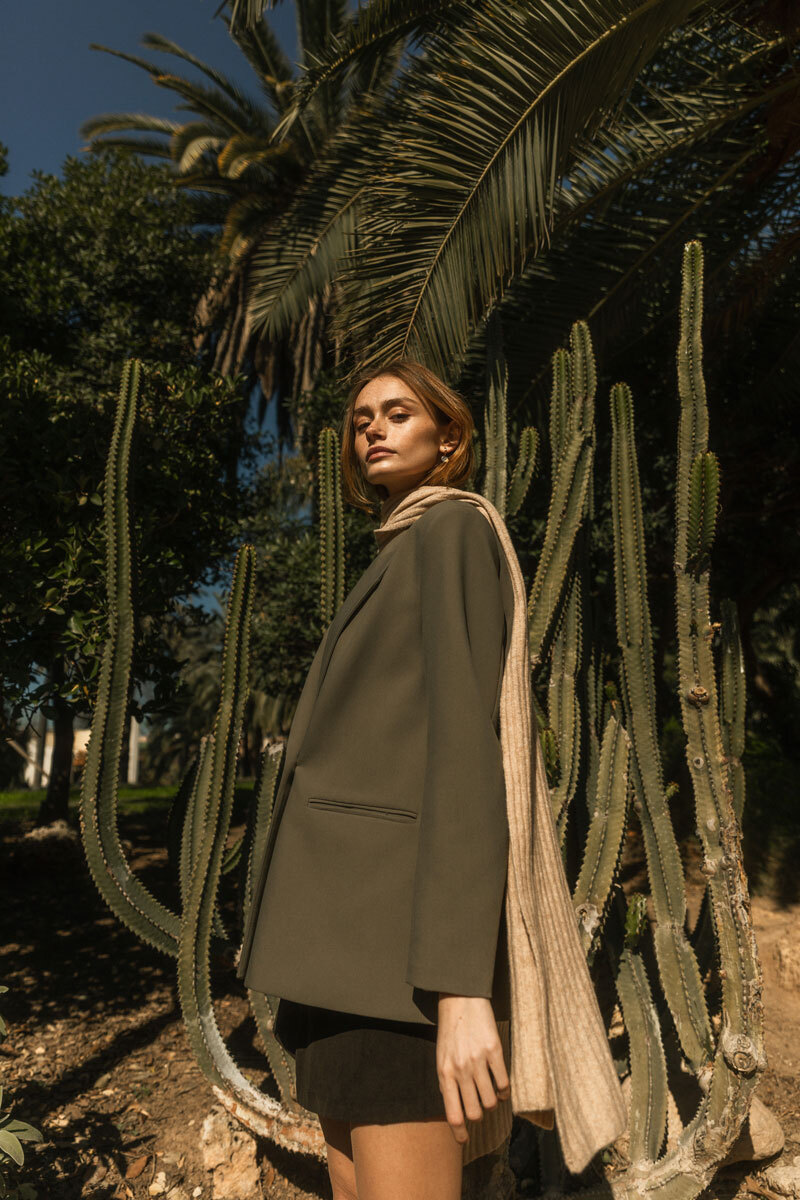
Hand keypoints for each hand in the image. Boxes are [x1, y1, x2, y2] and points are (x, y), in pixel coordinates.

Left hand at [436, 993, 510, 1146]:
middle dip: (479, 1115)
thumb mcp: (441, 1057)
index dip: (459, 1133)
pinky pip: (503, 1082)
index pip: (452, 1114)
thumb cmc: (450, 1030)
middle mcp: (460, 1070)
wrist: (460, 998)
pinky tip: (501, 1085)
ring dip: (493, 1102)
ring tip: (491, 1093)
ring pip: (491, 1101)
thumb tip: (454, 1108)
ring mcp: (478, 1060)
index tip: (464, 1140)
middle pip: (474, 1112)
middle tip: (480, 1107)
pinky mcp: (494, 1050)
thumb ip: (448, 1082)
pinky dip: (505, 1090)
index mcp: (444, 1073)